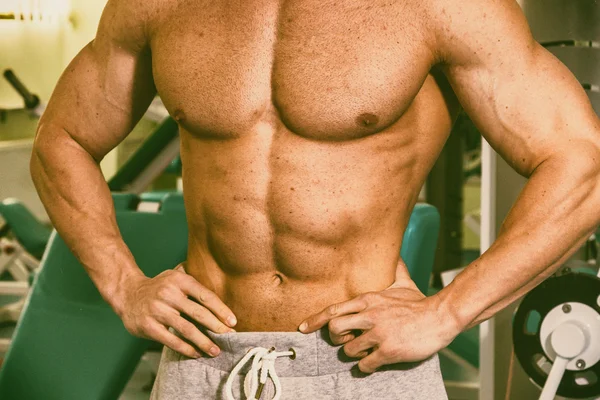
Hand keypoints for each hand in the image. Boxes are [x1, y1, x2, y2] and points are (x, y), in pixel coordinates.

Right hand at [117, 265, 236, 358]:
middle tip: (229, 337)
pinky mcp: (149, 326)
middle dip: (216, 327)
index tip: (233, 322)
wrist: (128, 294)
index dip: (221, 309)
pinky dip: (186, 349)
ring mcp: (157, 310)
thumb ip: (195, 282)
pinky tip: (197, 353)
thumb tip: (223, 291)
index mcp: (179, 280)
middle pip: (198, 313)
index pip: (205, 295)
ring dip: (204, 342)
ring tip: (215, 350)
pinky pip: (172, 340)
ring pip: (187, 329)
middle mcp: (168, 293)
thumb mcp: (175, 276)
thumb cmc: (159, 287)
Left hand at [298, 281, 459, 372]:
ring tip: (366, 350)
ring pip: (349, 350)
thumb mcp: (402, 283)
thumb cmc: (419, 303)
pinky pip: (365, 364)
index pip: (334, 309)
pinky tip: (372, 362)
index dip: (316, 320)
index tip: (304, 327)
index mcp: (368, 299)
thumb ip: (393, 269)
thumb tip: (393, 254)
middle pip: (335, 330)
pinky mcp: (388, 351)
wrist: (440, 317)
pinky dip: (366, 366)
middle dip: (337, 339)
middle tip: (347, 340)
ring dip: (354, 354)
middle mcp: (370, 315)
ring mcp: (378, 334)